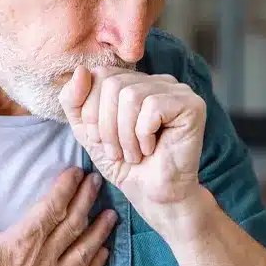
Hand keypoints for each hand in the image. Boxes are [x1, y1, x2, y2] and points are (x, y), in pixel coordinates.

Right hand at [0, 167, 116, 265]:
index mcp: (24, 241)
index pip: (52, 207)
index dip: (66, 187)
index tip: (77, 173)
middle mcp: (44, 260)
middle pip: (73, 224)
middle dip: (87, 200)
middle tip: (97, 183)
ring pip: (83, 252)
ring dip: (99, 231)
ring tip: (112, 215)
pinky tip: (103, 256)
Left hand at [58, 66, 206, 229]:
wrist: (152, 195)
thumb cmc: (124, 164)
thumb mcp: (86, 131)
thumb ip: (74, 100)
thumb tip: (81, 70)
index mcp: (134, 81)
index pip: (100, 74)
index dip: (91, 111)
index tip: (99, 140)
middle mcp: (157, 80)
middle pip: (113, 83)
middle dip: (106, 126)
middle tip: (117, 152)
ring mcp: (177, 90)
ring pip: (131, 95)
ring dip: (125, 135)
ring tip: (133, 154)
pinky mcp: (192, 105)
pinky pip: (152, 107)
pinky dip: (144, 135)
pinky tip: (151, 149)